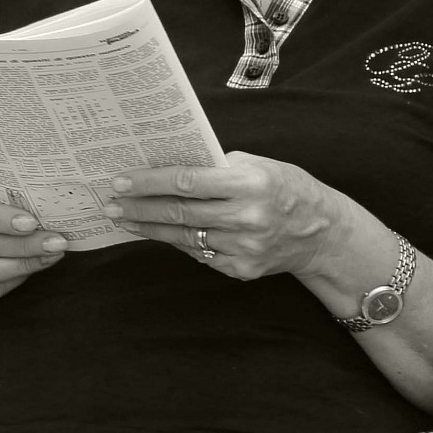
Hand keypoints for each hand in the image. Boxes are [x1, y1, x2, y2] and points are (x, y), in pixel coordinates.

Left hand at [108, 152, 338, 280]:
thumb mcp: (258, 165)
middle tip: (109, 204)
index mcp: (250, 183)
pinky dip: (177, 242)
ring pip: (184, 237)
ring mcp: (245, 247)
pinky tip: (157, 233)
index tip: (120, 181)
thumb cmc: (285, 188)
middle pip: (179, 213)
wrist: (323, 233)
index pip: (187, 181)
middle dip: (139, 208)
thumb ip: (216, 166)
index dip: (149, 182)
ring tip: (124, 219)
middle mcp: (248, 217)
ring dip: (149, 228)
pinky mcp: (242, 269)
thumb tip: (165, 164)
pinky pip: (199, 254)